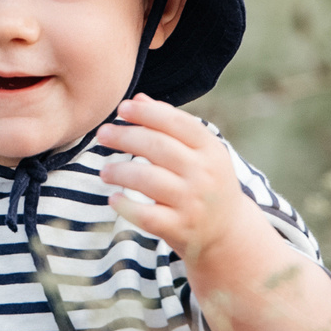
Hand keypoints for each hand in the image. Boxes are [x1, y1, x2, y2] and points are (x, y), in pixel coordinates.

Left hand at [96, 93, 254, 262]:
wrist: (227, 231)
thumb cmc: (206, 182)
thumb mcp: (200, 152)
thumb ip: (171, 124)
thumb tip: (137, 98)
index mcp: (210, 150)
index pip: (177, 123)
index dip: (147, 113)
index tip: (122, 108)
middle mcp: (204, 174)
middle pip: (158, 148)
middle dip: (126, 137)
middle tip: (103, 134)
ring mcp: (192, 202)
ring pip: (148, 180)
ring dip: (120, 171)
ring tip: (104, 170)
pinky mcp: (180, 228)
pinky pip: (146, 215)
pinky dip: (126, 206)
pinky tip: (114, 198)